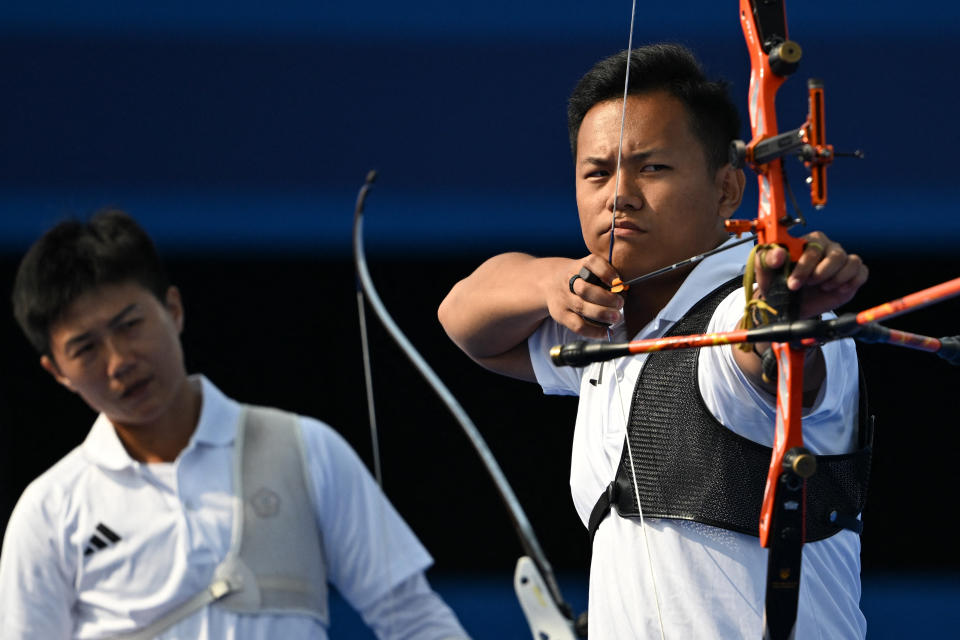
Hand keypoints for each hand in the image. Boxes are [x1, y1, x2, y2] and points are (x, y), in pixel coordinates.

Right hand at [550, 255, 623, 338]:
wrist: (548, 282)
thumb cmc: (578, 277)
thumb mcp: (586, 268)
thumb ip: (603, 276)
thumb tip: (625, 290)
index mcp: (578, 266)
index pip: (591, 263)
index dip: (606, 272)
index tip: (618, 281)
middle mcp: (569, 281)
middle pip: (585, 289)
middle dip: (606, 298)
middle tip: (620, 303)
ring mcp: (564, 299)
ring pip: (581, 307)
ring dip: (601, 313)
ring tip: (616, 317)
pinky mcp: (560, 315)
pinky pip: (577, 326)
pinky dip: (594, 331)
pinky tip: (606, 332)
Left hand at [754, 231, 868, 318]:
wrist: (789, 305)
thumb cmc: (778, 285)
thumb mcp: (766, 274)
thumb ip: (766, 260)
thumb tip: (778, 253)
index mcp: (806, 243)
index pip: (813, 247)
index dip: (804, 266)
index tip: (793, 283)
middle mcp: (826, 248)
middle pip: (835, 254)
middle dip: (820, 274)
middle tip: (808, 286)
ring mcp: (841, 260)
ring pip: (851, 261)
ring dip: (836, 279)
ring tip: (822, 287)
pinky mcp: (852, 273)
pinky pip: (861, 271)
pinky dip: (851, 282)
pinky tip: (837, 289)